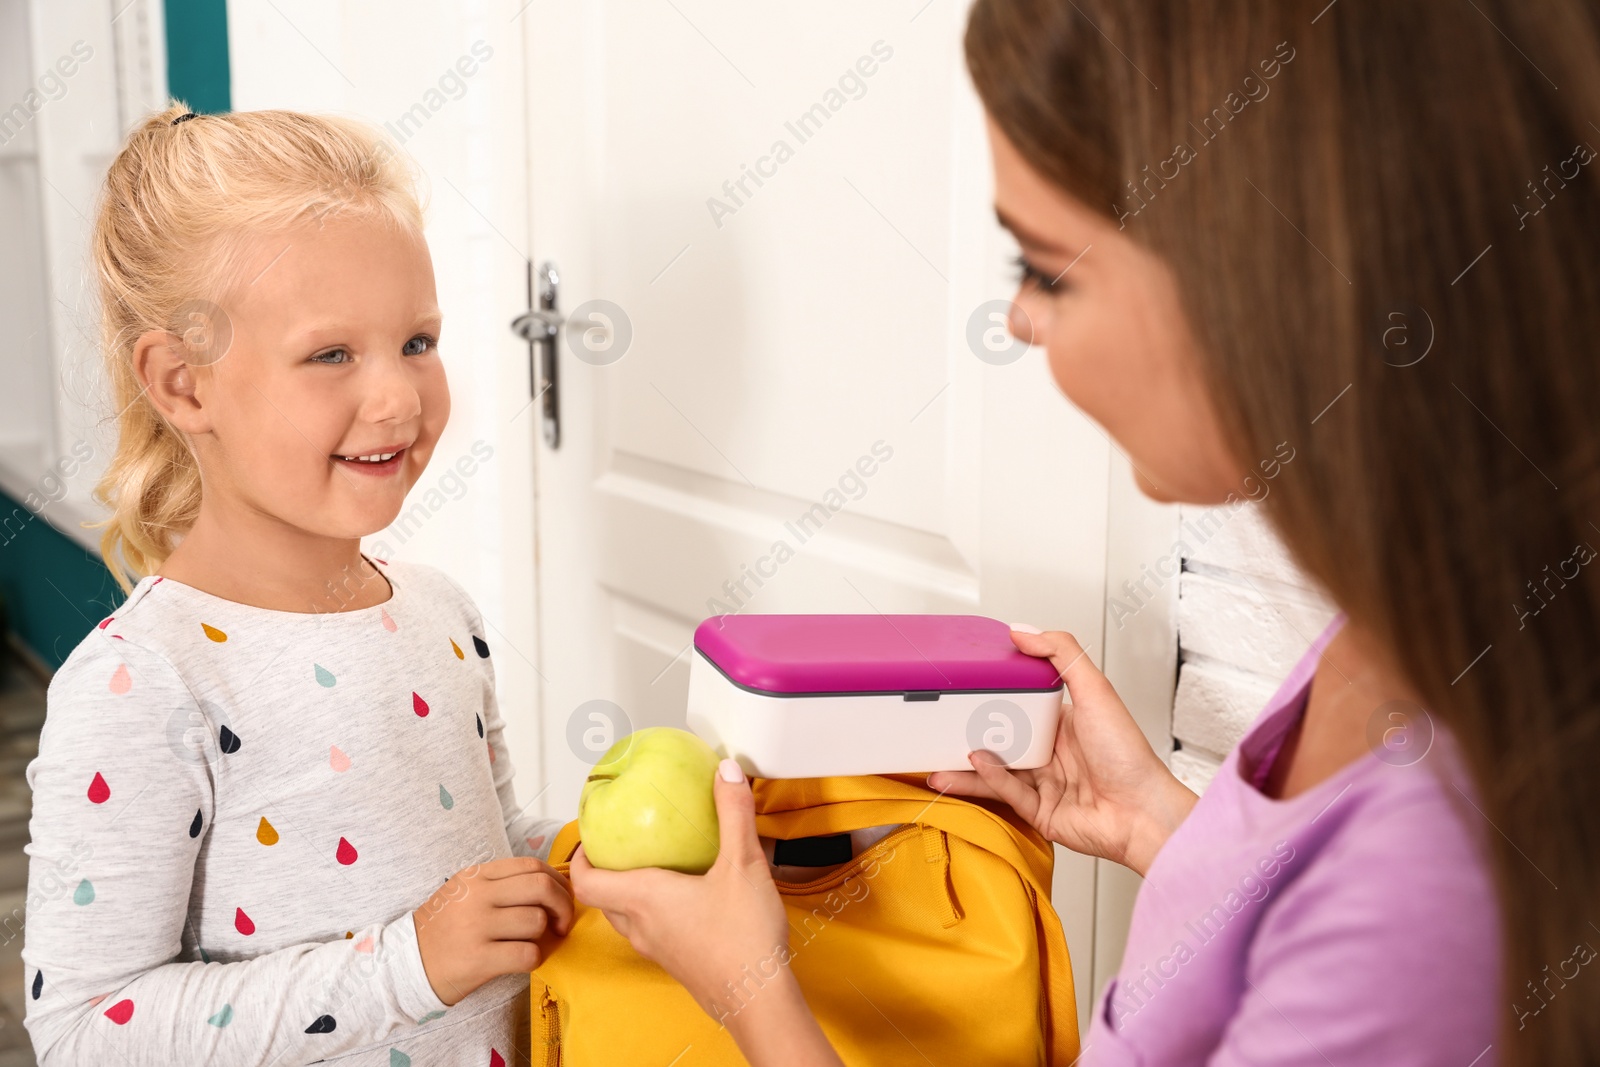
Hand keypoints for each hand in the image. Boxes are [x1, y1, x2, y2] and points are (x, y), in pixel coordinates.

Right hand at [413, 856, 574, 1005]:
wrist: (407, 964)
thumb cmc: (444, 928)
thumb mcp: (465, 892)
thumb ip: (502, 884)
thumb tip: (551, 884)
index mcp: (477, 876)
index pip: (532, 865)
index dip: (557, 882)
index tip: (562, 898)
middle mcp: (477, 896)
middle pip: (542, 888)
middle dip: (563, 906)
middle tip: (562, 923)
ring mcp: (477, 927)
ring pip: (536, 922)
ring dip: (543, 936)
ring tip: (531, 943)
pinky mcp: (479, 959)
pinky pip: (527, 954)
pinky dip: (534, 959)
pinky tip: (522, 960)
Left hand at [571, 760, 843, 1066]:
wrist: (759, 1001)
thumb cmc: (743, 938)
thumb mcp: (743, 864)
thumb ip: (733, 814)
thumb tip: (724, 771)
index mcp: (643, 899)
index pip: (586, 881)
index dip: (578, 858)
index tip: (588, 837)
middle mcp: (642, 927)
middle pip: (603, 899)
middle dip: (603, 871)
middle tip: (619, 846)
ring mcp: (658, 949)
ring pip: (626, 918)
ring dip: (628, 893)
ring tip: (652, 866)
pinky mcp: (677, 963)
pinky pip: (651, 931)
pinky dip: (654, 910)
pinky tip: (688, 896)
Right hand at [928, 627, 1196, 875]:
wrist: (1141, 814)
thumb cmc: (1129, 757)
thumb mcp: (1096, 691)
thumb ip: (1062, 654)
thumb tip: (1025, 631)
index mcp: (1067, 722)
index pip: (1022, 703)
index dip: (997, 695)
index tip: (969, 684)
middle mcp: (1055, 752)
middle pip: (1003, 738)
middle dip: (971, 733)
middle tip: (943, 723)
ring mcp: (1046, 783)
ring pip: (997, 769)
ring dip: (967, 763)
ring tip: (938, 756)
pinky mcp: (1040, 812)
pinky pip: (1006, 792)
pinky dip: (989, 778)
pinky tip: (976, 764)